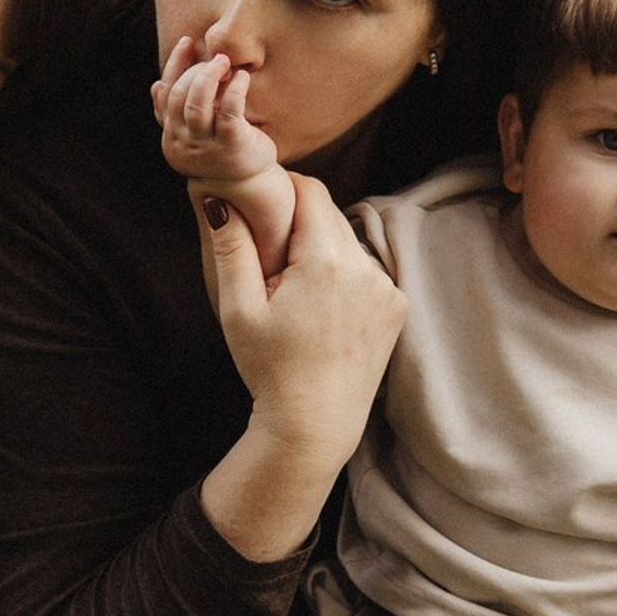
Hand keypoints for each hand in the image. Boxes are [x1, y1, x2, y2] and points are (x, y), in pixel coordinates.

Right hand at [153, 38, 275, 182]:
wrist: (246, 185)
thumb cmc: (221, 151)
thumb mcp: (194, 131)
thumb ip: (176, 111)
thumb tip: (156, 86)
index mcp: (172, 134)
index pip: (166, 93)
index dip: (175, 65)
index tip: (188, 42)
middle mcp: (183, 141)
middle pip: (179, 95)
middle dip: (196, 70)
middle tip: (217, 57)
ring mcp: (206, 145)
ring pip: (196, 103)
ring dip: (208, 76)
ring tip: (224, 62)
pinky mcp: (231, 146)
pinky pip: (229, 112)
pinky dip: (235, 89)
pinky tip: (242, 77)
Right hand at [196, 175, 405, 559]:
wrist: (313, 427)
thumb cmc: (269, 370)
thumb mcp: (238, 310)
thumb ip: (230, 248)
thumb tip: (219, 198)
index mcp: (326, 261)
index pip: (310, 191)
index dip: (284, 188)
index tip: (262, 200)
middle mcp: (366, 267)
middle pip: (330, 215)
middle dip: (300, 222)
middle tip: (269, 248)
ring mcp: (387, 288)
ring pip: (348, 243)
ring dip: (322, 250)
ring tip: (293, 287)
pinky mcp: (396, 307)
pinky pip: (366, 271)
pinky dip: (344, 277)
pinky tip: (321, 308)